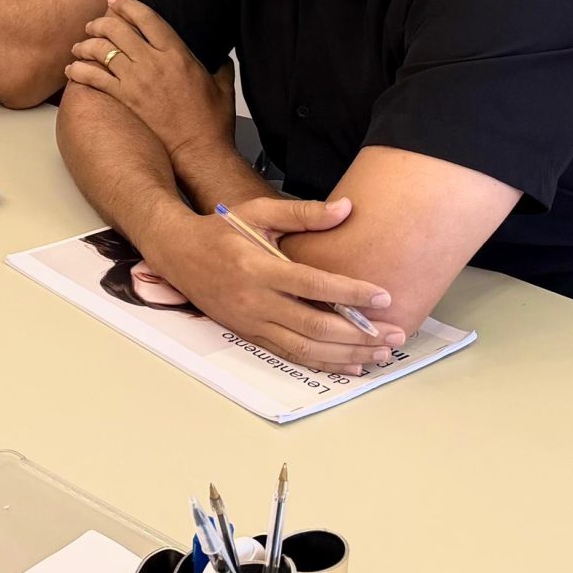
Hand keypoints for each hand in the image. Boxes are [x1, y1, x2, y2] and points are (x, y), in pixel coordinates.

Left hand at [65, 0, 235, 155]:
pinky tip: (72, 69)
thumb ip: (219, 64)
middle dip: (100, 22)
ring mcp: (136, 81)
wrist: (199, 150)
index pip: (147, 18)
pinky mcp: (125, 100)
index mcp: (177, 53)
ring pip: (102, 51)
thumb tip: (220, 56)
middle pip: (117, 29)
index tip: (116, 1)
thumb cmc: (212, 120)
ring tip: (79, 46)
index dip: (127, 5)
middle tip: (93, 25)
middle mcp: (153, 62)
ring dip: (86, 45)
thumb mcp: (222, 84)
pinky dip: (79, 71)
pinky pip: (95, 79)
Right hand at [135, 196, 404, 375]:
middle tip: (395, 335)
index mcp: (259, 268)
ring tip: (381, 354)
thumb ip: (302, 213)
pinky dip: (324, 364)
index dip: (350, 294)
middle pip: (314, 327)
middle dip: (359, 335)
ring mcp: (252, 323)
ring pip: (306, 349)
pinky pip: (291, 356)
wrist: (177, 254)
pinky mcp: (250, 335)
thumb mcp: (256, 212)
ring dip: (347, 355)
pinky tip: (351, 364)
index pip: (312, 285)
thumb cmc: (220, 231)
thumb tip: (346, 208)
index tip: (384, 297)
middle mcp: (256, 302)